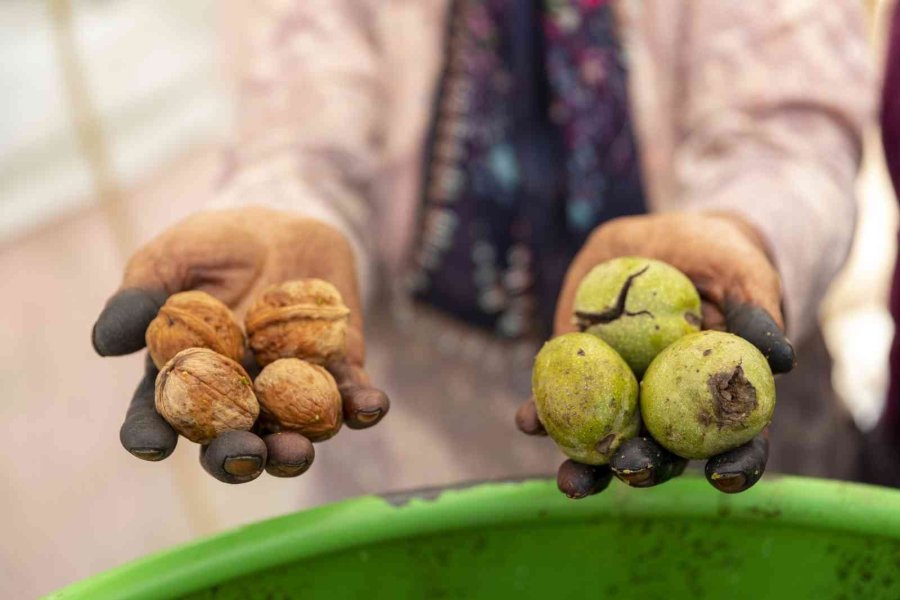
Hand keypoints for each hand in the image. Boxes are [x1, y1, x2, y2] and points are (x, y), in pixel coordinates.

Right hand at [92, 207, 388, 482]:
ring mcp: (289, 389)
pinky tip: (369, 408)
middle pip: (230, 440)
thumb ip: (142, 294)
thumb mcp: (174, 256)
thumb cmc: (218, 244)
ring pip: (291, 434)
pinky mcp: (338, 373)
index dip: (152, 434)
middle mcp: (237, 394)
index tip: (152, 444)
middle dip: (235, 456)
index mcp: (186, 375)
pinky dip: (361, 408)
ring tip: (298, 451)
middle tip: (242, 454)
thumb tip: (104, 342)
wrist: (287, 224)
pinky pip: (351, 399)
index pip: (161, 415)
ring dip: (295, 450)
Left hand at [516, 212, 793, 496]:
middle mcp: (669, 408)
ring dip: (586, 466)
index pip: (737, 442)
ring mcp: (621, 397)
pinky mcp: (579, 377)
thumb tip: (781, 358)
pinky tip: (529, 420)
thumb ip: (758, 311)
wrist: (659, 240)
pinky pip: (558, 403)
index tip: (722, 475)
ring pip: (605, 442)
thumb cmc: (717, 259)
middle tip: (630, 468)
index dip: (735, 464)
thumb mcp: (742, 272)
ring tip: (571, 480)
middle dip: (644, 467)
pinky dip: (541, 416)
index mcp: (718, 397)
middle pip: (662, 451)